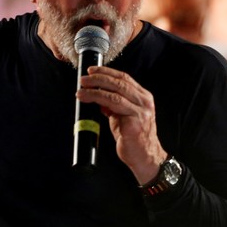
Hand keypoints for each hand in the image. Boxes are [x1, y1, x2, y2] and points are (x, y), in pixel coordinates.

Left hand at [77, 66, 165, 182]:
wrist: (144, 156)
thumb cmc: (133, 137)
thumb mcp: (122, 116)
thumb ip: (113, 105)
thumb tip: (97, 96)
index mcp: (143, 97)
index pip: (124, 78)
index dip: (107, 72)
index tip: (92, 70)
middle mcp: (144, 102)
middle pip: (119, 82)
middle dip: (99, 78)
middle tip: (83, 79)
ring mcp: (141, 111)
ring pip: (115, 93)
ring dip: (95, 89)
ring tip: (81, 90)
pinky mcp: (135, 122)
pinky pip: (114, 105)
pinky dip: (99, 99)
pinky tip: (88, 99)